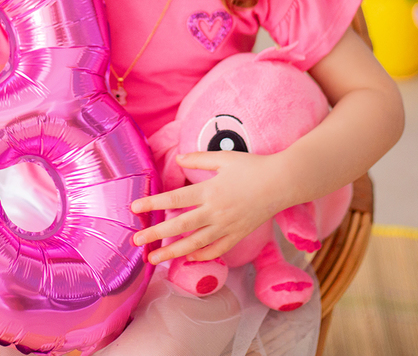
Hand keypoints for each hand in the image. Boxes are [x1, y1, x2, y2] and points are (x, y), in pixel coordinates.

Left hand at [129, 150, 286, 264]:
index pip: (174, 200)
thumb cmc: (253, 166)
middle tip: (136, 243)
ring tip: (154, 260)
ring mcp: (227, 226)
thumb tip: (178, 157)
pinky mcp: (239, 234)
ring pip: (195, 244)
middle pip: (180, 226)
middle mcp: (216, 212)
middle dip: (156, 235)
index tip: (134, 208)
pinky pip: (217, 250)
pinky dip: (202, 256)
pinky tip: (188, 258)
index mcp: (209, 191)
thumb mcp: (224, 158)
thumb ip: (198, 158)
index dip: (152, 204)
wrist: (283, 182)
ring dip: (173, 253)